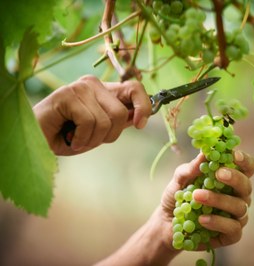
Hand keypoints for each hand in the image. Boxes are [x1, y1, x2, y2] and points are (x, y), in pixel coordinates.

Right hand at [33, 75, 151, 154]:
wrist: (37, 141)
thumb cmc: (67, 136)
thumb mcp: (99, 131)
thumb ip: (118, 121)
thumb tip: (138, 116)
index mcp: (103, 91)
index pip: (134, 88)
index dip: (143, 106)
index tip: (140, 124)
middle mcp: (93, 84)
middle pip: (120, 112)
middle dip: (109, 135)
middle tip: (90, 140)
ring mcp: (80, 87)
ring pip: (106, 121)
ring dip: (93, 140)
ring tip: (77, 139)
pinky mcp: (67, 94)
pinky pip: (89, 122)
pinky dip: (82, 139)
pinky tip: (70, 139)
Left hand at [161, 150, 253, 248]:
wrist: (166, 224)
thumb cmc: (178, 197)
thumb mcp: (179, 180)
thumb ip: (191, 168)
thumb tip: (204, 153)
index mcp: (230, 179)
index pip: (247, 167)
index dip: (245, 161)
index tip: (234, 155)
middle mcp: (238, 196)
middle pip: (247, 186)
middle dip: (235, 178)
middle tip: (218, 174)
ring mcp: (236, 216)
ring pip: (240, 207)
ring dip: (219, 200)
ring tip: (197, 196)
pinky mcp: (231, 235)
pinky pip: (233, 228)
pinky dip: (218, 222)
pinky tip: (202, 219)